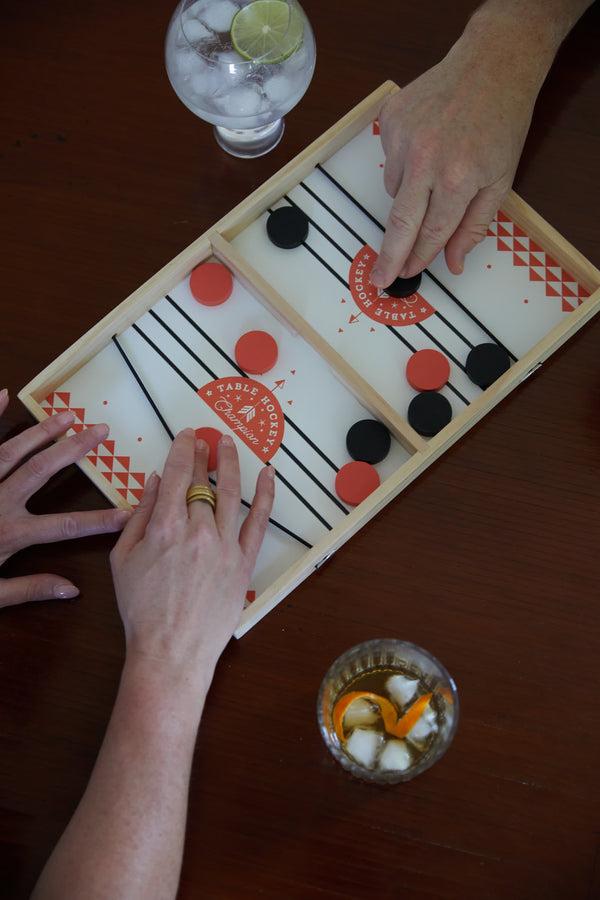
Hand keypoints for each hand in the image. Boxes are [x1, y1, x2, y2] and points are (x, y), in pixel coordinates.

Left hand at [0, 389, 129, 607]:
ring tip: (66, 416)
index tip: (128, 512)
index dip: (100, 520)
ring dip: (40, 432)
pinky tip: (2, 394)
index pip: (64, 527)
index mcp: (7, 535)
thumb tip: (72, 589)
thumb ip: (29, 590)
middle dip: (74, 450)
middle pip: (41, 471)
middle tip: (100, 430)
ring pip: (11, 451)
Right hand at [110, 429, 274, 685]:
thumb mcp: (123, 559)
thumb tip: (153, 481)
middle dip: (201, 456)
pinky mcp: (244, 562)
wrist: (171, 650)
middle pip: (201, 482)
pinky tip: (269, 474)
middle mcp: (197, 530)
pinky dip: (266, 496)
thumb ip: (139, 516)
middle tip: (204, 439)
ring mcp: (224, 545)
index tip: (186, 435)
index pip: (175, 475)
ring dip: (231, 464)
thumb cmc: (140, 608)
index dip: (182, 450)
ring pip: (231, 493)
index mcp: (163, 527)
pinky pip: (259, 522)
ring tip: (229, 444)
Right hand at [371, 35, 537, 286]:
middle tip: (379, 280)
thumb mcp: (501, 180)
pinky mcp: (390, 119)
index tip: (406, 275)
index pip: (431, 233)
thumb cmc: (502, 122)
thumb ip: (474, 225)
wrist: (491, 64)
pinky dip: (404, 163)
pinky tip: (425, 145)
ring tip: (434, 170)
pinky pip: (389, 160)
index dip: (418, 258)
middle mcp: (426, 160)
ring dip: (409, 195)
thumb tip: (454, 264)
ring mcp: (403, 138)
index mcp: (458, 178)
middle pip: (401, 223)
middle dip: (389, 256)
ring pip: (394, 190)